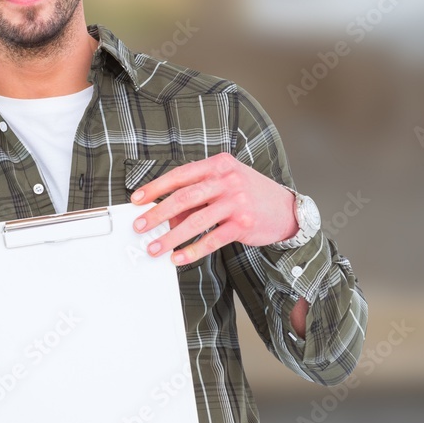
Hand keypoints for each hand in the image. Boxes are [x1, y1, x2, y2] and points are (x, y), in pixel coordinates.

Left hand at [131, 153, 297, 265]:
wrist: (286, 209)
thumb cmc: (249, 194)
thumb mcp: (224, 185)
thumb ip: (197, 195)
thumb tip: (166, 216)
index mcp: (218, 165)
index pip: (180, 175)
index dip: (155, 188)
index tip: (137, 199)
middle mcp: (228, 180)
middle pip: (184, 197)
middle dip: (157, 213)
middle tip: (140, 226)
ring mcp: (236, 202)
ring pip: (195, 220)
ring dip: (171, 237)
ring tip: (155, 247)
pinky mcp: (243, 224)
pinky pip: (212, 239)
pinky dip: (192, 250)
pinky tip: (179, 257)